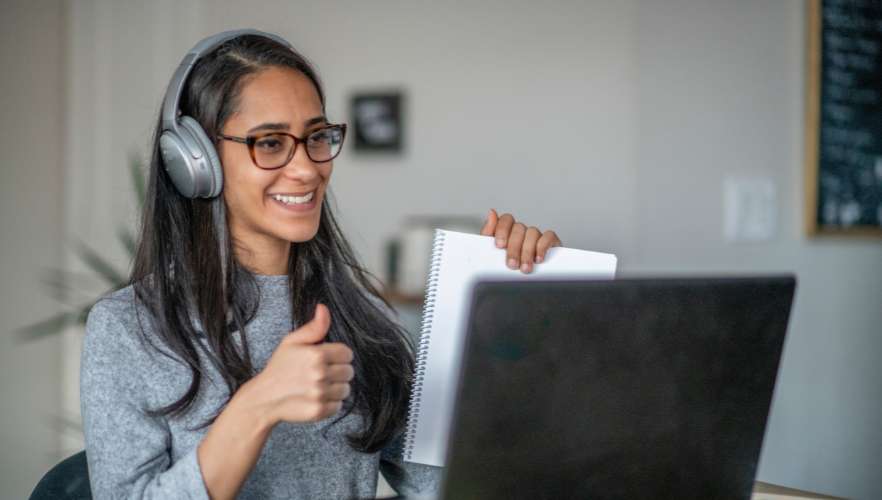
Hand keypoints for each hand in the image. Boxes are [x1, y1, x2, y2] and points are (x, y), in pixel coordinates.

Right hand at [235, 304, 353, 425]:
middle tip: (321, 373)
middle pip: (349, 372)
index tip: (327, 359)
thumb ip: (314, 327)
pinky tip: (316, 398)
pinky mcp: (319, 410)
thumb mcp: (292, 341)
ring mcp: (320, 394)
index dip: (339, 356)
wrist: (264, 398)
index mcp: (316, 354)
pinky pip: (338, 405)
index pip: (347, 354)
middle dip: (338, 372)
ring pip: (345, 389)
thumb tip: (324, 308)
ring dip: (335, 388)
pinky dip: (330, 403)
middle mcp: (320, 374)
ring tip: (318, 386)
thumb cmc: (279, 367)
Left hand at [480, 208, 561, 273]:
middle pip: (518, 229)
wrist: (522, 283)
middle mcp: (522, 231)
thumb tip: (491, 213)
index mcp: (507, 231)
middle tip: (512, 264)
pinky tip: (538, 259)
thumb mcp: (491, 252)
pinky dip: (542, 247)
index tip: (500, 245)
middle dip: (514, 248)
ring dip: (527, 251)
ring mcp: (536, 236)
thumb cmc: (504, 266)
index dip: (502, 230)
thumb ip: (489, 232)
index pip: (506, 220)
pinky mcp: (550, 242)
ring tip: (525, 267)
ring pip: (532, 232)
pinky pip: (548, 236)